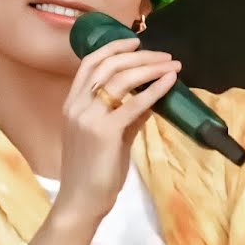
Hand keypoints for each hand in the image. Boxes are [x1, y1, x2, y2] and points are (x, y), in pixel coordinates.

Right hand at [57, 36, 181, 220]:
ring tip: (172, 65)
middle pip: (108, 66)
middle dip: (139, 56)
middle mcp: (77, 106)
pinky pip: (133, 104)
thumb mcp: (109, 138)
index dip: (112, 48)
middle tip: (164, 55)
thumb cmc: (93, 173)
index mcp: (72, 104)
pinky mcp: (105, 132)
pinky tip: (169, 82)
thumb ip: (126, 117)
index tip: (135, 42)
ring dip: (149, 68)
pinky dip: (154, 89)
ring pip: (120, 79)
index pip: (89, 64)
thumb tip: (149, 99)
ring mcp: (89, 118)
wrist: (81, 202)